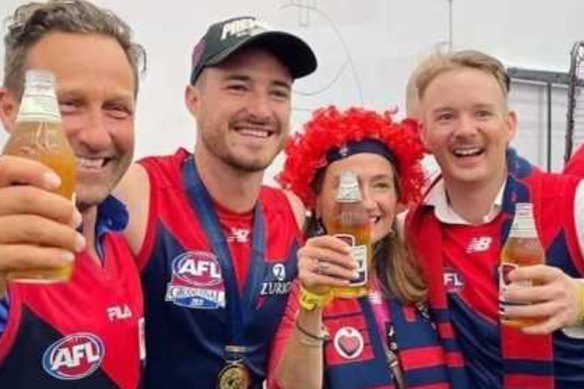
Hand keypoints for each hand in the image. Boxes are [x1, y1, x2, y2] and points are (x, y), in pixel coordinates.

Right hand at [0, 156, 84, 295]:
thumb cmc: (6, 240)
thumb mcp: (12, 212)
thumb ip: (28, 200)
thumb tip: (68, 197)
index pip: (5, 167)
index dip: (32, 170)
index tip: (57, 183)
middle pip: (27, 197)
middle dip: (60, 207)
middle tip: (76, 219)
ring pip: (31, 226)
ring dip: (63, 234)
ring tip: (78, 242)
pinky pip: (23, 255)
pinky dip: (50, 255)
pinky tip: (66, 257)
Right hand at [297, 235, 357, 294]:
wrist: (310, 280)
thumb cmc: (323, 263)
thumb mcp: (328, 254)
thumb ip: (338, 252)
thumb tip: (354, 255)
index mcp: (311, 242)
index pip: (326, 240)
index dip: (338, 245)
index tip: (350, 251)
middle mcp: (305, 252)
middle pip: (327, 254)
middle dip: (344, 260)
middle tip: (355, 265)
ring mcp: (303, 265)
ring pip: (327, 267)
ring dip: (343, 272)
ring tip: (354, 275)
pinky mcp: (305, 277)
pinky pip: (324, 279)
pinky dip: (337, 281)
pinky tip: (346, 282)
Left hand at [502, 264, 581, 333]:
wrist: (581, 299)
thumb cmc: (556, 285)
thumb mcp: (549, 275)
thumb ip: (531, 274)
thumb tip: (502, 273)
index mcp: (555, 275)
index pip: (540, 271)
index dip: (523, 273)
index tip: (510, 276)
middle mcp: (559, 290)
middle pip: (535, 294)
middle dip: (516, 295)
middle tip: (504, 295)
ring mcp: (561, 306)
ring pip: (537, 311)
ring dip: (518, 312)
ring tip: (505, 311)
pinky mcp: (562, 321)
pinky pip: (545, 327)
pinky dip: (532, 329)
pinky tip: (520, 327)